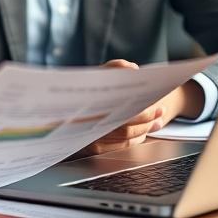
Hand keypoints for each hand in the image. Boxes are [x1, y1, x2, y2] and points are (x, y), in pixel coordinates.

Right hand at [68, 60, 194, 158]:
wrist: (57, 112)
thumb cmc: (80, 91)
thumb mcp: (95, 74)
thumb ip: (115, 67)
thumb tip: (132, 69)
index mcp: (90, 105)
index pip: (125, 112)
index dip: (144, 112)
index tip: (157, 106)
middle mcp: (88, 125)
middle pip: (126, 128)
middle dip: (147, 122)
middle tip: (160, 114)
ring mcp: (89, 139)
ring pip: (124, 139)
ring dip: (144, 131)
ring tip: (155, 123)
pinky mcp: (92, 149)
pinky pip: (119, 148)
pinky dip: (133, 141)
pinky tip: (141, 133)